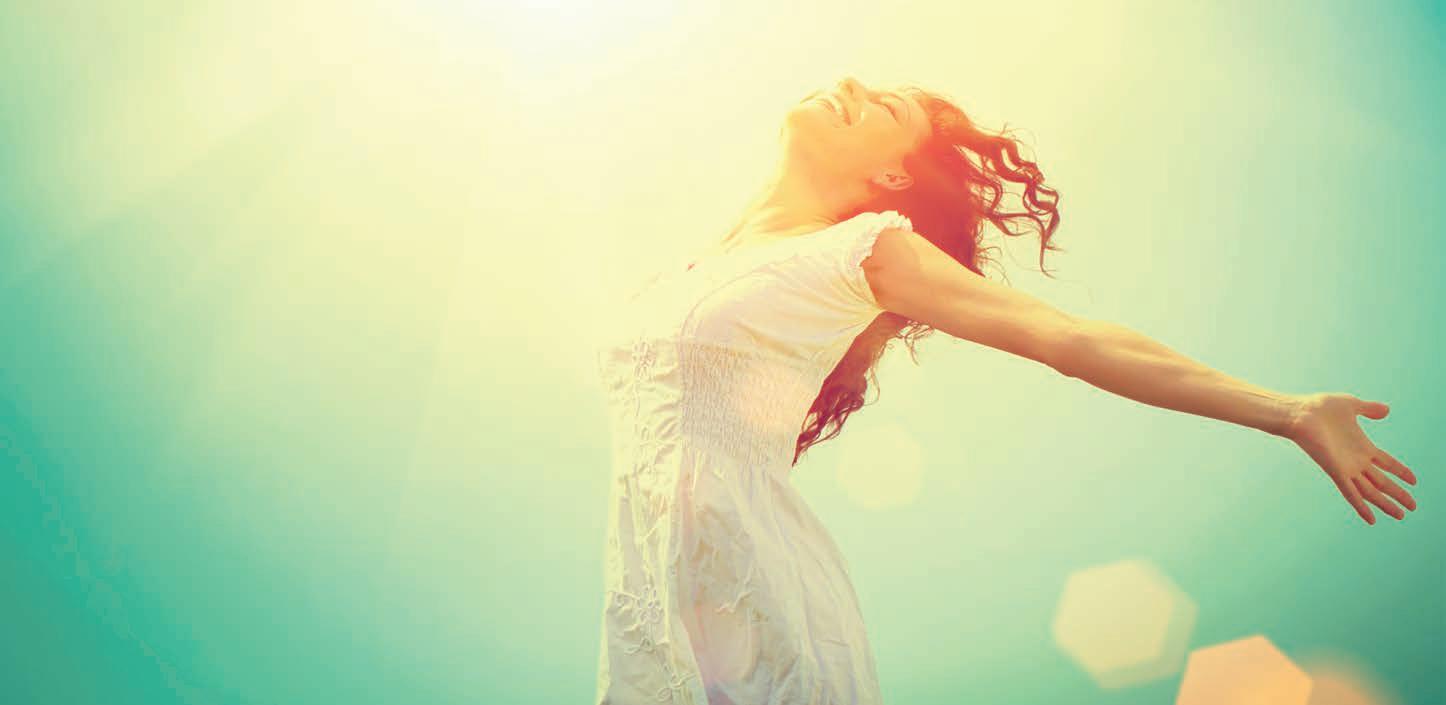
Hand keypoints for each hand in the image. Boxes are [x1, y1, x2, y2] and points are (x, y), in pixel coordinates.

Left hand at [1283, 393, 1417, 524]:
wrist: (1299, 413)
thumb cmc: (1319, 407)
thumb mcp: (1351, 405)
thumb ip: (1369, 409)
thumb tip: (1387, 410)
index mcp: (1362, 446)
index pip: (1387, 463)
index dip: (1401, 471)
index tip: (1414, 481)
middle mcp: (1355, 461)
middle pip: (1382, 481)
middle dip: (1398, 493)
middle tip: (1413, 506)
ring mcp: (1346, 468)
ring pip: (1370, 491)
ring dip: (1386, 504)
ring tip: (1401, 515)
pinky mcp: (1335, 471)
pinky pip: (1351, 493)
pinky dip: (1361, 506)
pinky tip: (1372, 520)